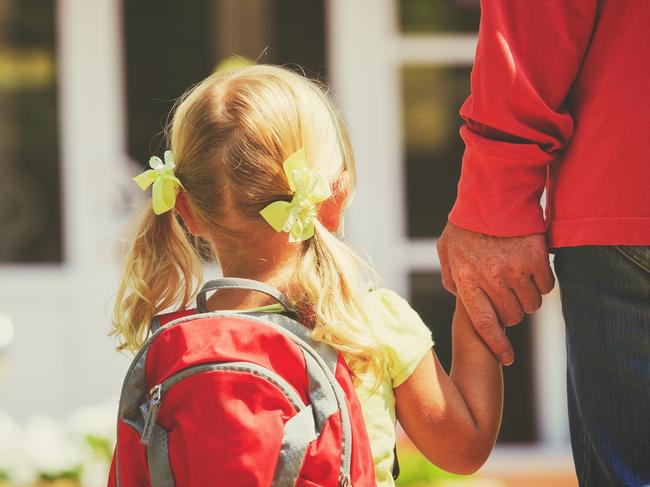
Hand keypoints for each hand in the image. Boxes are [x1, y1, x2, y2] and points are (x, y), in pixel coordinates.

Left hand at [436, 222, 554, 364]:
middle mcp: (492, 279)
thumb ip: (450, 277)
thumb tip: (458, 296)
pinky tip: (533, 269)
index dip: (497, 345)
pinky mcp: (537, 258)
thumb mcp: (447, 250)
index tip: (507, 359)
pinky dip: (543, 283)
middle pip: (511, 317)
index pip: (484, 325)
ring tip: (518, 280)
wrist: (493, 194)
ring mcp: (516, 270)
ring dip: (527, 299)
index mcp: (467, 280)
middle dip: (510, 312)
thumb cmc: (466, 224)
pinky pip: (547, 287)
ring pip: (531, 305)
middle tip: (506, 296)